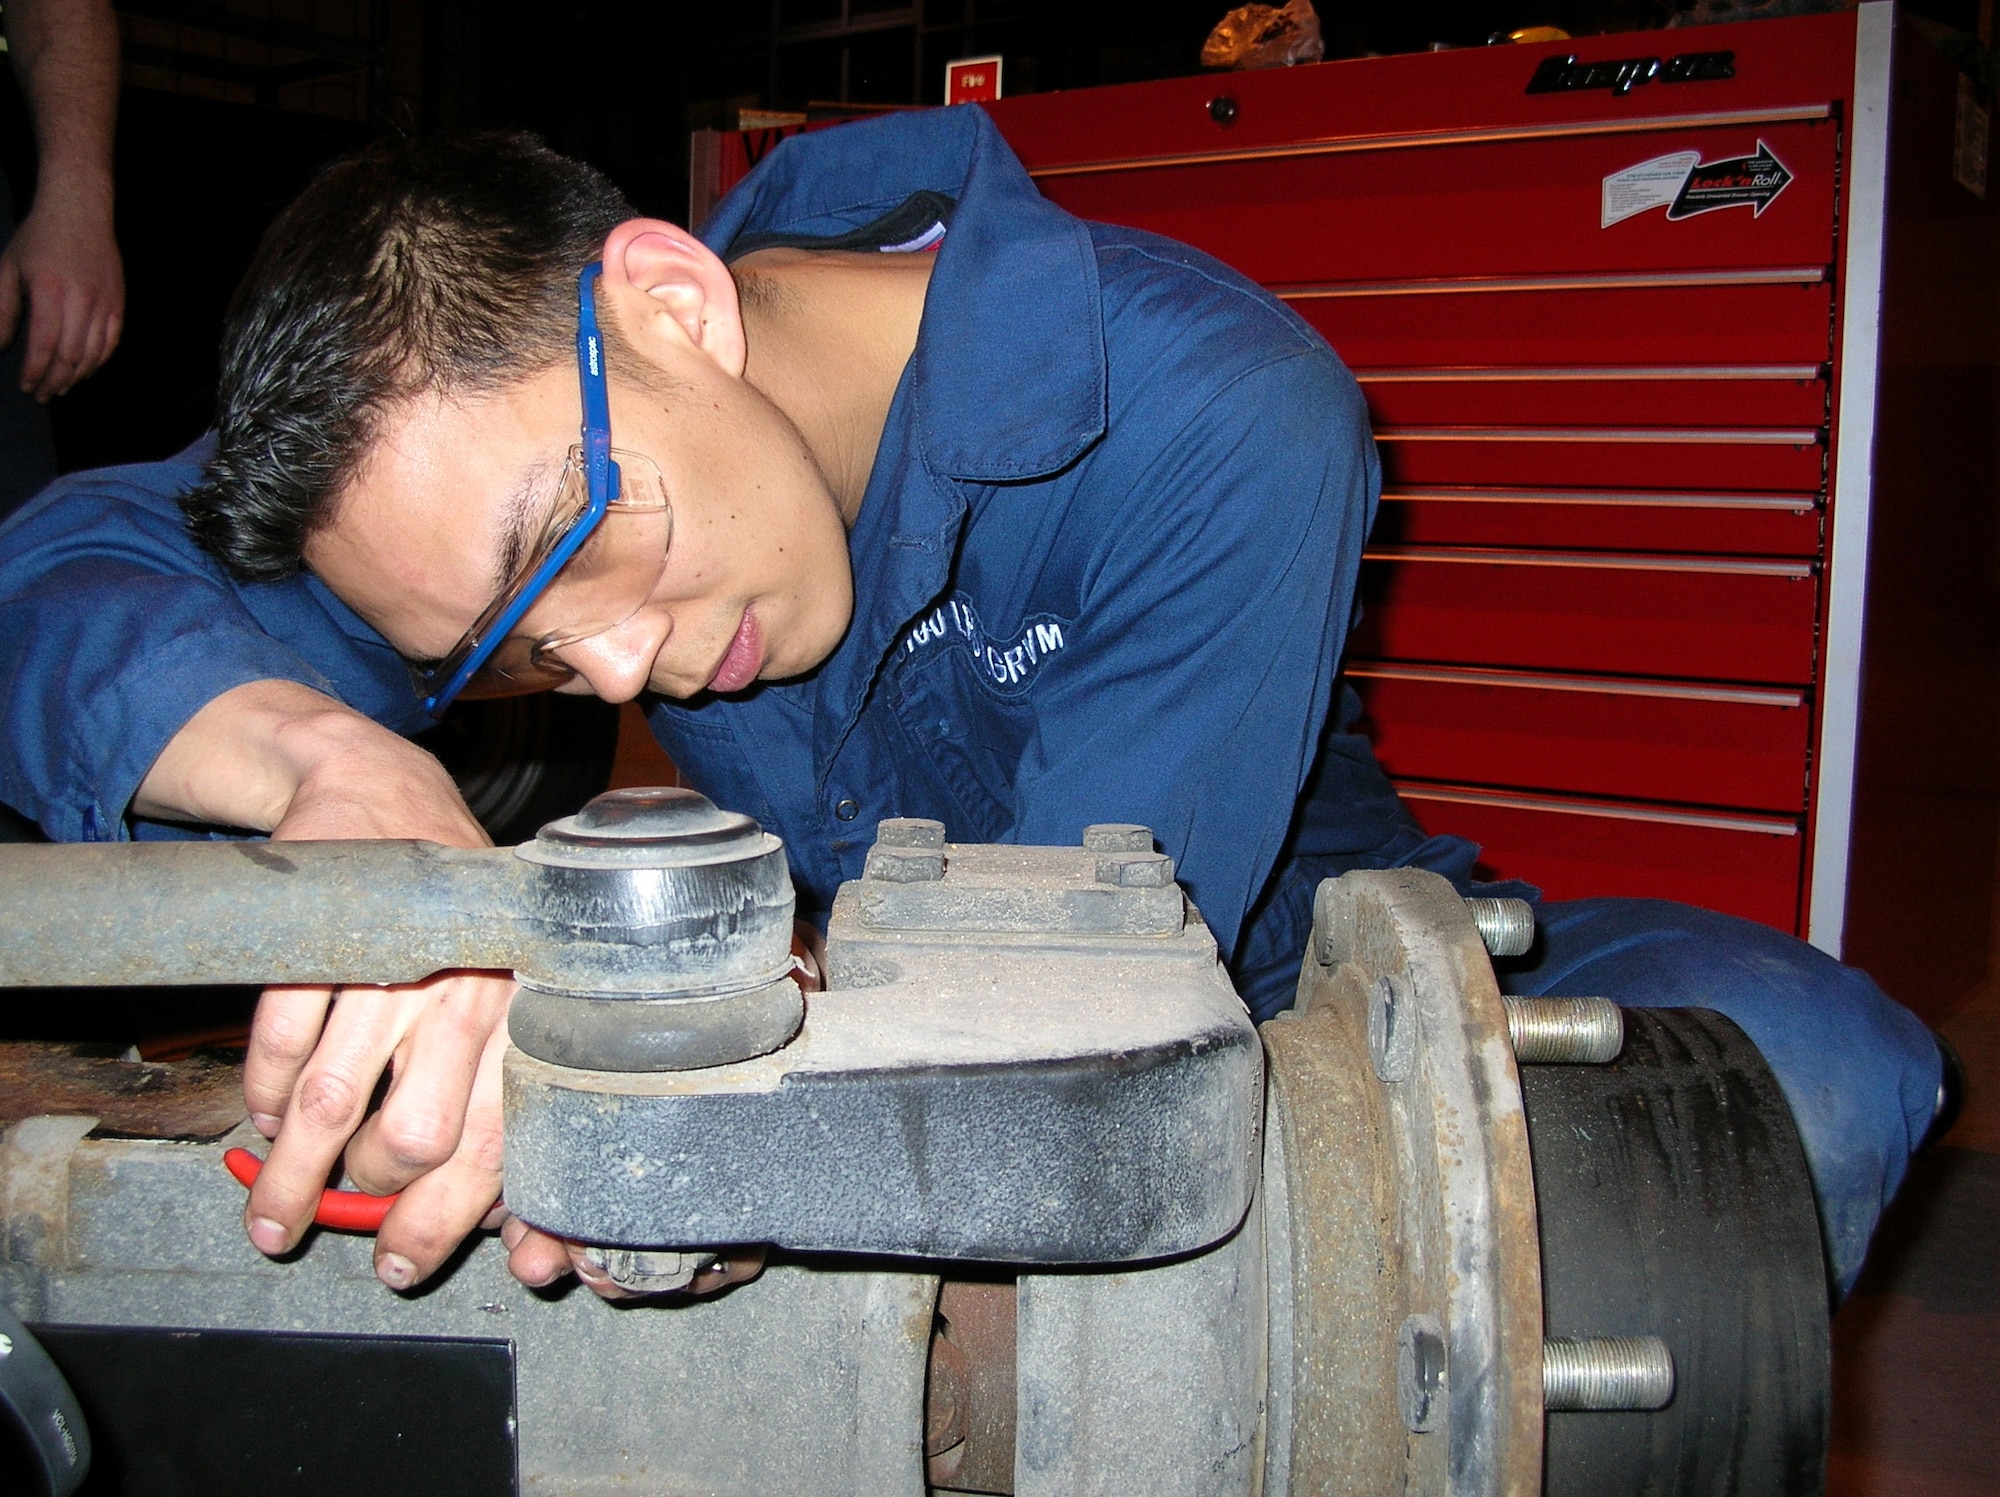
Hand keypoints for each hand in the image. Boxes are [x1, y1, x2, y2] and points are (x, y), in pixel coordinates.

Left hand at [0, 179, 122, 400]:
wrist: (80, 211)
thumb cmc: (40, 239)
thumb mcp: (9, 269)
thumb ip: (3, 311)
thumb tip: (1, 347)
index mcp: (49, 290)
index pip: (44, 343)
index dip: (34, 370)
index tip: (25, 385)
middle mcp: (80, 299)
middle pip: (71, 355)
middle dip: (55, 380)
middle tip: (42, 394)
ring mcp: (104, 302)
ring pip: (93, 353)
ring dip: (76, 376)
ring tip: (61, 388)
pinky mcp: (117, 303)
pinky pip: (111, 342)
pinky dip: (98, 361)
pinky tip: (84, 371)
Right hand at [238, 712, 521, 1291]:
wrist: (387, 806)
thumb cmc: (450, 935)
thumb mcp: (492, 1013)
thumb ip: (494, 1114)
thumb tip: (506, 1238)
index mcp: (519, 1024)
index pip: (498, 1147)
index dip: (448, 1223)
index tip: (403, 1270)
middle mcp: (469, 998)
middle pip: (416, 1137)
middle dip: (364, 1195)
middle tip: (331, 1218)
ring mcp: (394, 969)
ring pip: (335, 1102)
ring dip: (290, 1172)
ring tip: (271, 1213)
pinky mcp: (321, 942)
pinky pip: (282, 1045)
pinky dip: (265, 1094)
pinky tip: (269, 1115)